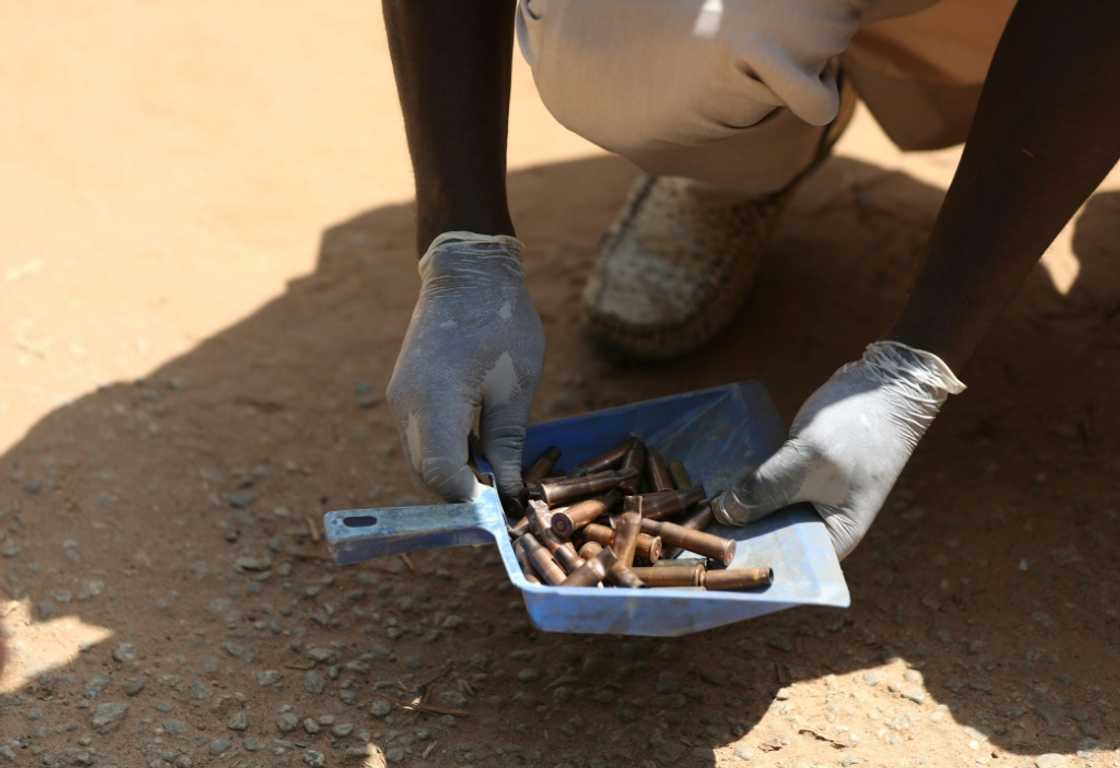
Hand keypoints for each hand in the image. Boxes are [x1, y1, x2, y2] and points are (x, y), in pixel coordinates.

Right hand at [387, 232, 544, 500]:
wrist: (466, 272)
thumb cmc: (500, 322)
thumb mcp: (515, 386)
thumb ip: (507, 444)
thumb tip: (510, 494)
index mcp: (436, 403)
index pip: (443, 478)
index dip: (473, 501)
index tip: (506, 506)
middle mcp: (407, 407)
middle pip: (428, 475)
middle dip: (464, 494)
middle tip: (507, 496)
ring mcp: (400, 400)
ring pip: (422, 460)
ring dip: (455, 474)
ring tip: (498, 472)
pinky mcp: (404, 394)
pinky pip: (421, 439)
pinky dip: (447, 452)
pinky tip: (479, 445)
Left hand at [712, 341, 964, 558]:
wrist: (885, 385)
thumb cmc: (856, 430)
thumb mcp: (806, 461)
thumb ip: (764, 490)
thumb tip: (721, 513)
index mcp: (833, 541)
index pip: (783, 566)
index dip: (743, 565)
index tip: (702, 561)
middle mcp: (820, 529)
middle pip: (768, 542)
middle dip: (730, 537)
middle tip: (685, 535)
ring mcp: (809, 503)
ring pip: (762, 515)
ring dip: (732, 511)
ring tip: (688, 514)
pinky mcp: (797, 479)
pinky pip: (764, 491)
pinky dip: (742, 488)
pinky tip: (707, 486)